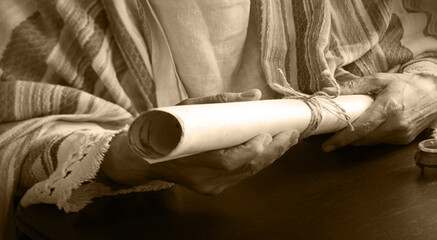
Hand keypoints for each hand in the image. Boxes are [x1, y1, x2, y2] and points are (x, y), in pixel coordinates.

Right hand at [101, 89, 300, 194]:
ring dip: (271, 156)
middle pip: (246, 168)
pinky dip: (259, 161)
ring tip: (289, 138)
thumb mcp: (188, 108)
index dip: (250, 149)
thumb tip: (254, 94)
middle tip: (291, 133)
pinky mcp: (215, 188)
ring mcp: (210, 187)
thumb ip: (220, 102)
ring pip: (248, 173)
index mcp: (191, 160)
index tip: (266, 134)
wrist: (145, 157)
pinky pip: (243, 175)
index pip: (228, 161)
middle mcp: (203, 179)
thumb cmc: (164, 127)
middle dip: (273, 151)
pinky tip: (273, 149)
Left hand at [321, 73, 436, 151]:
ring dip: (359, 138)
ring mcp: (401, 134)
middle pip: (364, 139)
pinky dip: (372, 137)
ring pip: (371, 142)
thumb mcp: (382, 79)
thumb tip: (333, 92)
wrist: (435, 95)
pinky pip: (381, 142)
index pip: (361, 128)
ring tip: (351, 128)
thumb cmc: (407, 85)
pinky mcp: (404, 140)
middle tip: (333, 136)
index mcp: (389, 107)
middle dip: (347, 139)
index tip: (328, 144)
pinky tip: (371, 127)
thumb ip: (357, 86)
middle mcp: (396, 124)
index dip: (343, 138)